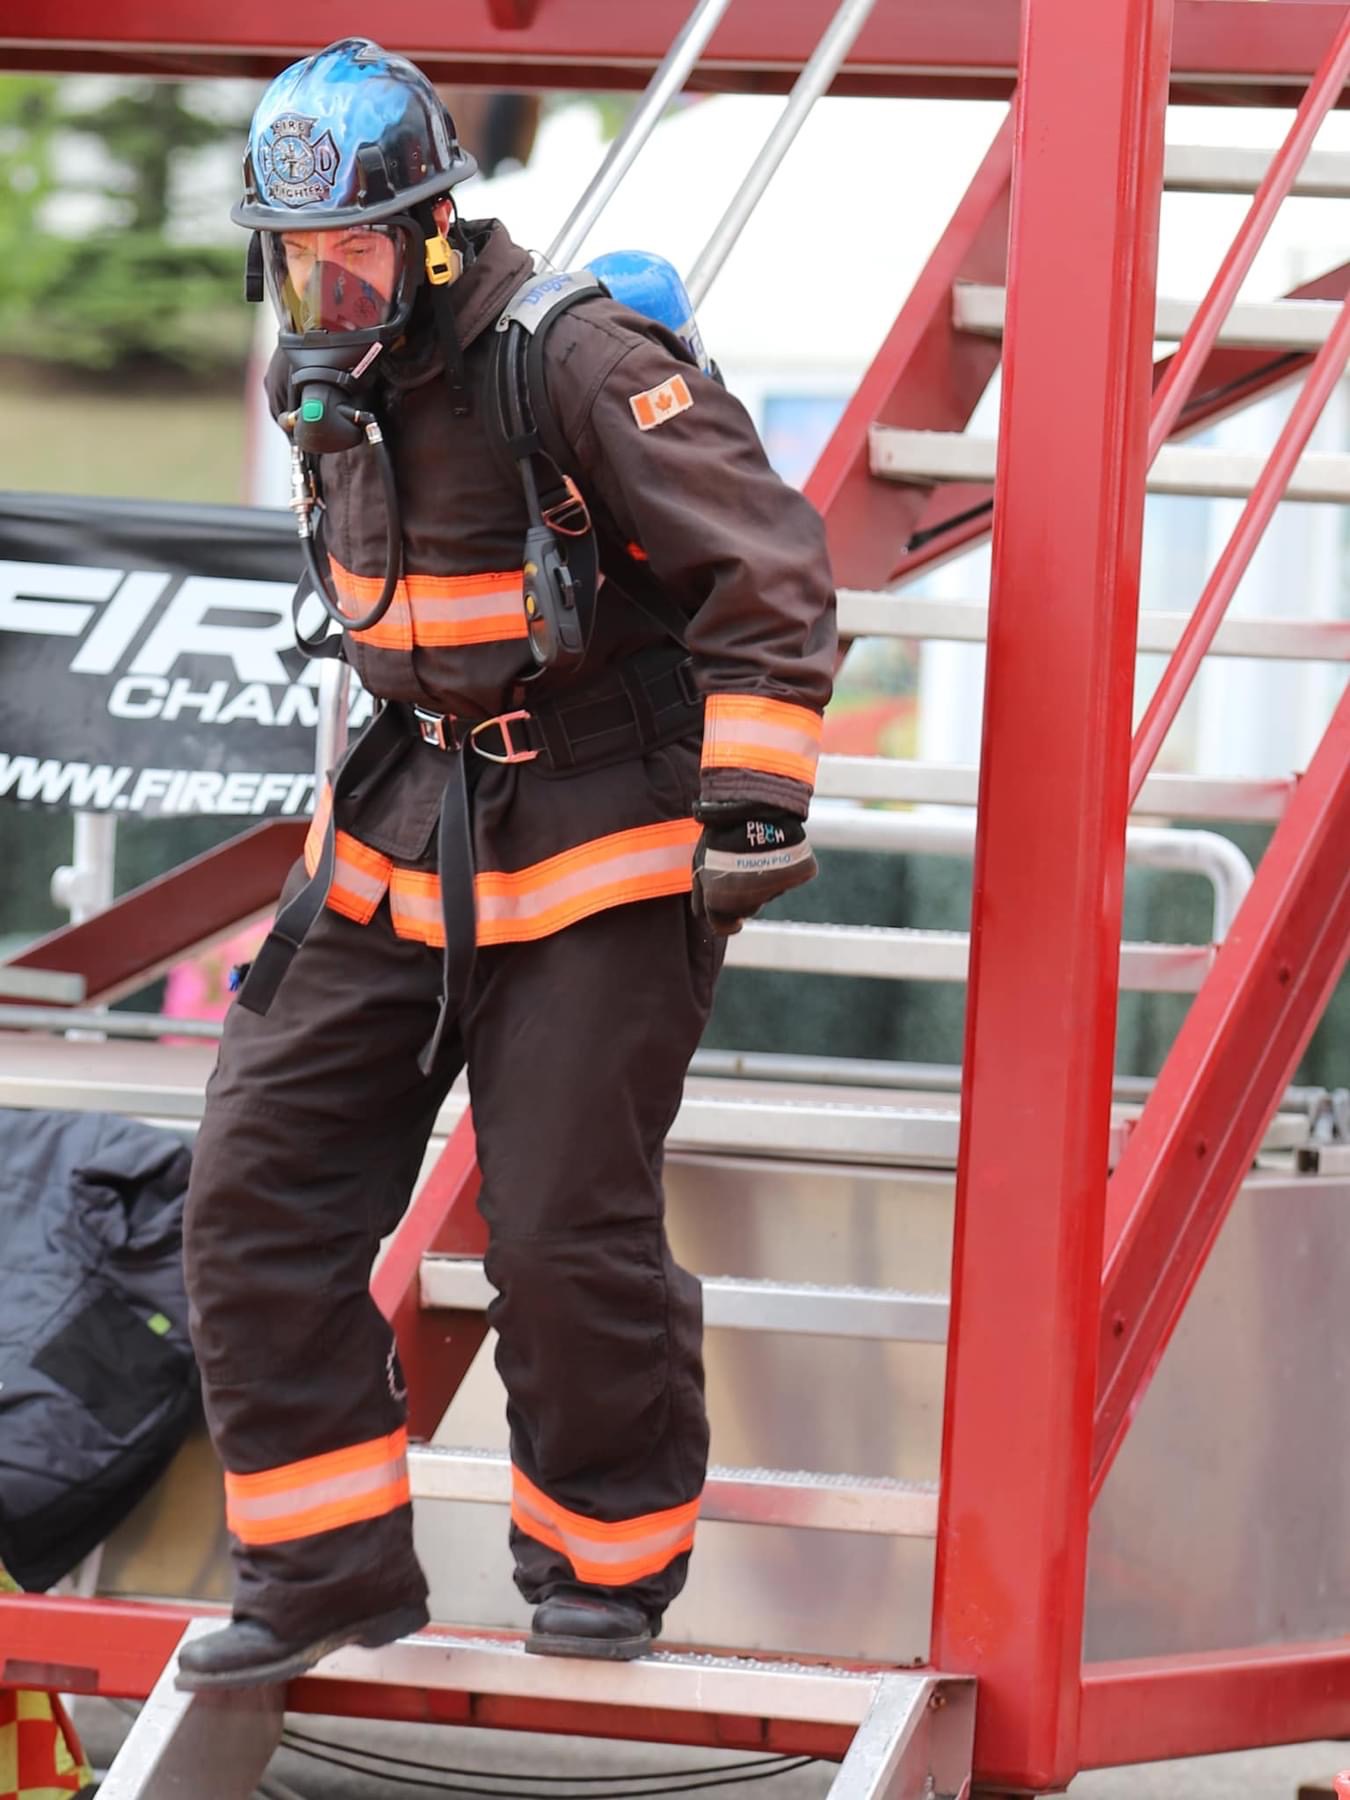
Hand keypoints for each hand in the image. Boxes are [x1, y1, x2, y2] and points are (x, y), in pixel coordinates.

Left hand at [690, 802, 817, 936]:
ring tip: (754, 851)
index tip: (727, 909)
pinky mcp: (796, 875)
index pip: (723, 927)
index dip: (724, 918)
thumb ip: (701, 894)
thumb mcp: (698, 864)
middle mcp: (748, 902)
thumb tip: (706, 916)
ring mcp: (775, 890)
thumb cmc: (718, 834)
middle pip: (746, 910)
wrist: (749, 806)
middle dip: (741, 895)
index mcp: (720, 903)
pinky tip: (774, 848)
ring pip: (766, 894)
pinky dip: (783, 866)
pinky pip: (789, 876)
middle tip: (738, 866)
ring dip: (760, 879)